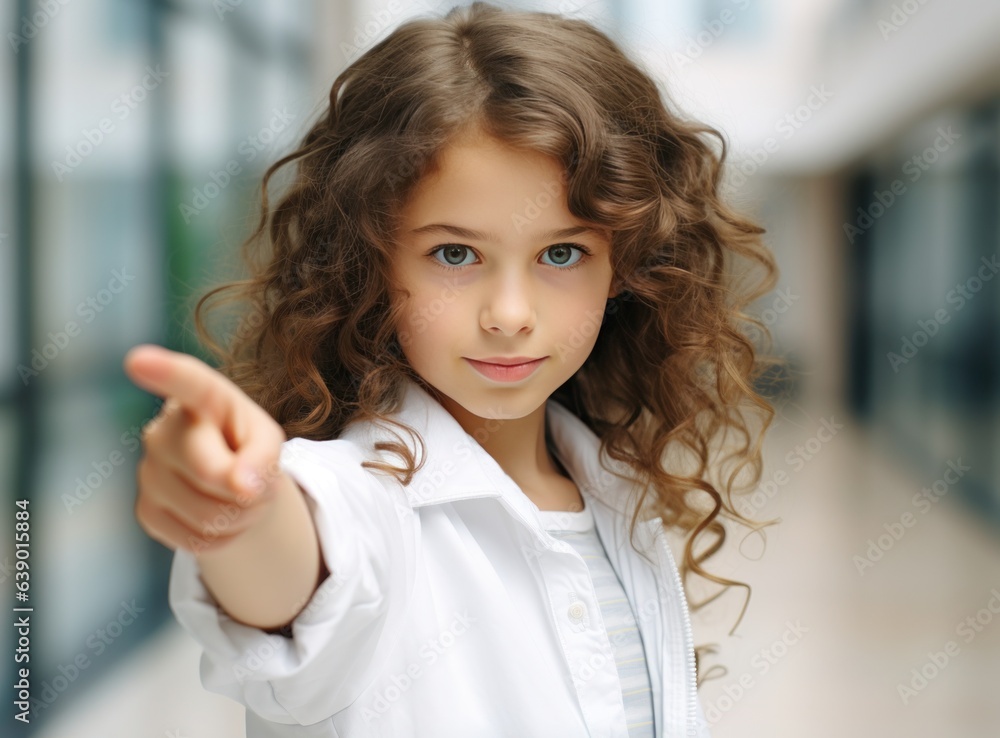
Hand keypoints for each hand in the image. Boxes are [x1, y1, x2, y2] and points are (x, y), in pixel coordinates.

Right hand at [123, 343, 287, 553]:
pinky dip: (223, 538)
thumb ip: (264, 457)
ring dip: (240, 517)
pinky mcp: (145, 510)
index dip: (163, 373)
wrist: (229, 479)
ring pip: (208, 514)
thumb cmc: (247, 445)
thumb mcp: (268, 442)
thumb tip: (244, 486)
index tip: (138, 361)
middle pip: (210, 472)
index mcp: (201, 399)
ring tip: (239, 498)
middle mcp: (163, 431)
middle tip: (258, 485)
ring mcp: (148, 472)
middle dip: (247, 490)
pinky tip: (219, 516)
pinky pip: (197, 540)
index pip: (184, 383)